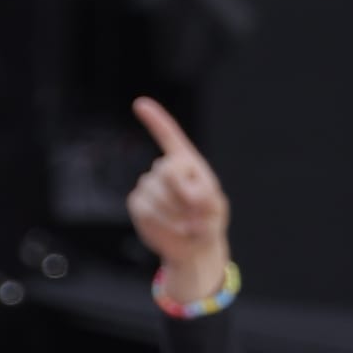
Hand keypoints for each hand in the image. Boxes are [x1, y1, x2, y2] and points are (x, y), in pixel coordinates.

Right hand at [127, 96, 230, 305]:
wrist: (194, 248)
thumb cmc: (208, 222)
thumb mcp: (215, 208)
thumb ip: (205, 197)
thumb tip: (185, 195)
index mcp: (186, 163)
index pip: (170, 137)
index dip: (156, 120)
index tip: (140, 104)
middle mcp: (164, 169)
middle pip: (166, 170)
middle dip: (185, 196)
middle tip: (197, 215)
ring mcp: (148, 184)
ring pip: (157, 193)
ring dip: (177, 215)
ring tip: (187, 225)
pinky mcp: (137, 202)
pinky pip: (147, 209)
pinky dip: (164, 224)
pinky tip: (173, 229)